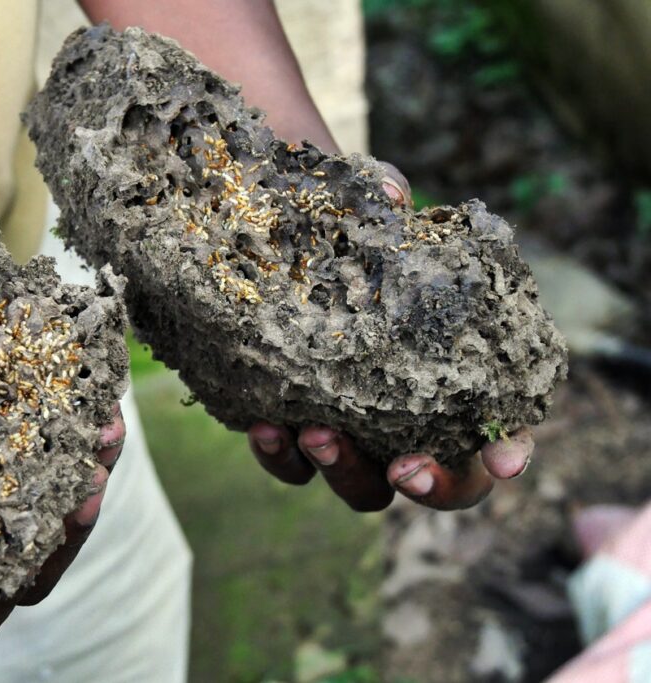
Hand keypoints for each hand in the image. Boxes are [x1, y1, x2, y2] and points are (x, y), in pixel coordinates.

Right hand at [0, 253, 124, 660]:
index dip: (1, 595)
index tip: (29, 563)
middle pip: (21, 551)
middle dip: (63, 530)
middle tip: (86, 494)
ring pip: (48, 489)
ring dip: (83, 474)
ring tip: (104, 445)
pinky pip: (52, 425)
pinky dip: (80, 422)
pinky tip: (101, 409)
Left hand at [246, 164, 533, 511]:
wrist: (269, 238)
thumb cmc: (339, 226)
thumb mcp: (362, 204)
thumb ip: (383, 194)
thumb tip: (390, 195)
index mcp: (449, 375)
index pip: (497, 426)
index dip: (508, 449)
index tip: (504, 460)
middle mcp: (406, 417)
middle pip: (440, 481)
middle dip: (431, 483)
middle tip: (405, 466)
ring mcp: (352, 431)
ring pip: (364, 487)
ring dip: (345, 471)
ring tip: (318, 433)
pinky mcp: (293, 430)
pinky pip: (292, 466)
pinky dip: (281, 456)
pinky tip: (264, 425)